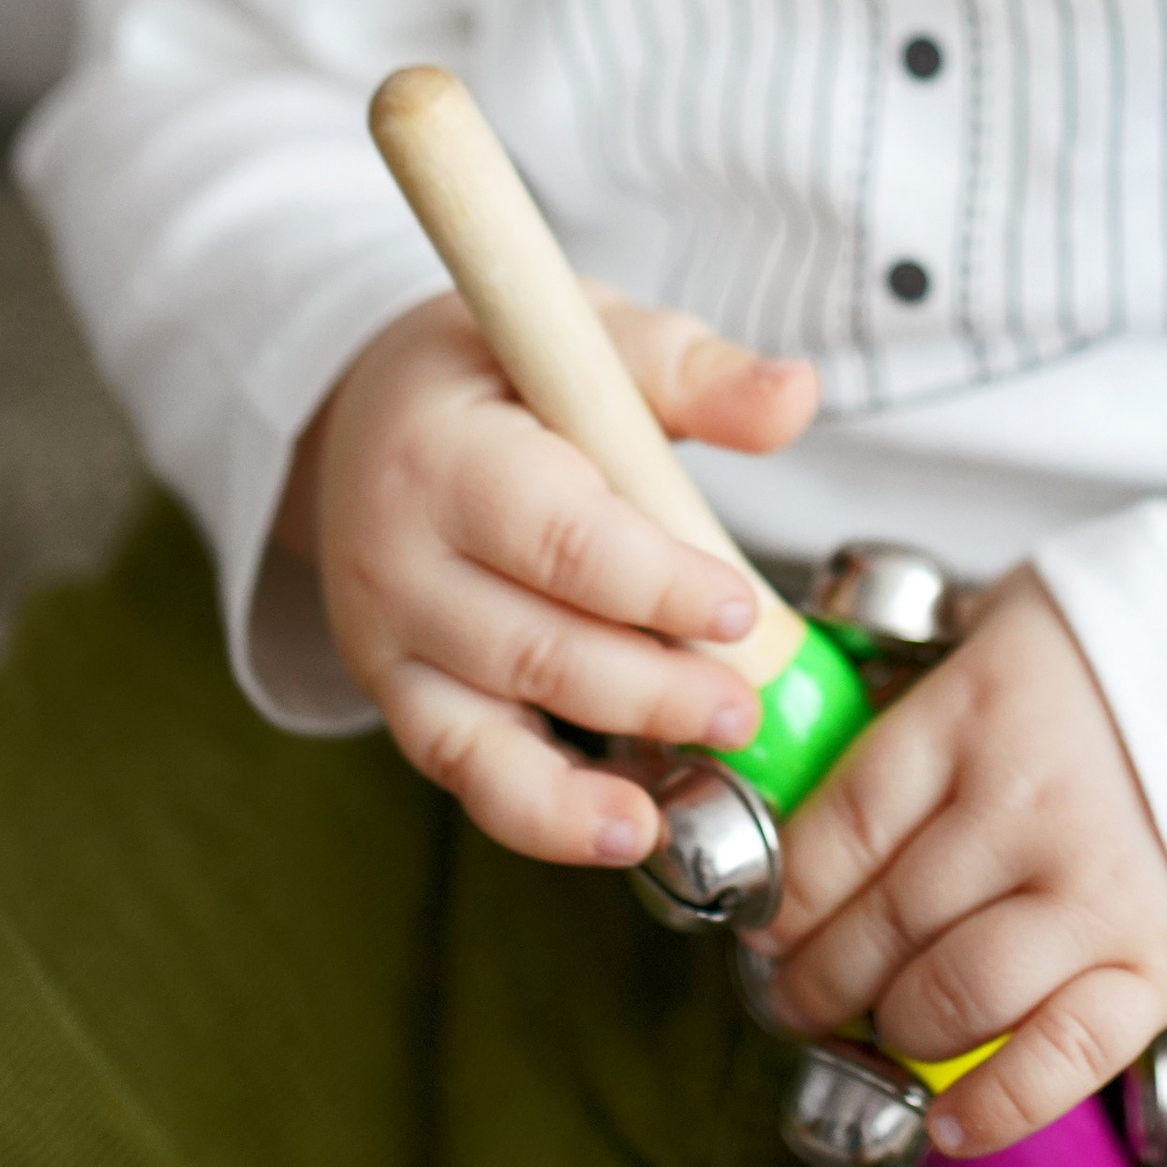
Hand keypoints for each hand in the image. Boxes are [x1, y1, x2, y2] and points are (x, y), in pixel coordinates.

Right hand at [277, 286, 815, 865]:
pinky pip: (469, 773)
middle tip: (747, 704)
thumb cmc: (502, 370)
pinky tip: (625, 830)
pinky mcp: (398, 696)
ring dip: (612, 752)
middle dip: (651, 686)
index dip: (653, 584)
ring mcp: (387, 638)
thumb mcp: (590, 337)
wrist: (372, 413)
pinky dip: (546, 815)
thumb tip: (794, 395)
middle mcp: (395, 555)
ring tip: (711, 764)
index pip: (555, 535)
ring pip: (497, 722)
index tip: (740, 608)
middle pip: (532, 643)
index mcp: (444, 450)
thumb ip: (692, 373)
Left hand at [750, 569, 1166, 1154]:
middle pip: (884, 917)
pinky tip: (948, 1118)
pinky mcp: (1160, 960)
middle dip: (818, 975)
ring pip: (954, 993)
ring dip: (890, 1031)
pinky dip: (998, 1103)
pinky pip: (1062, 1056)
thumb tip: (825, 750)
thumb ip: (928, 692)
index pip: (843, 824)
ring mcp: (1095, 890)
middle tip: (795, 993)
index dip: (786, 891)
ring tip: (865, 1035)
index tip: (766, 921)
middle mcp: (1025, 806)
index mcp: (978, 712)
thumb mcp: (1010, 624)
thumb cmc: (1130, 651)